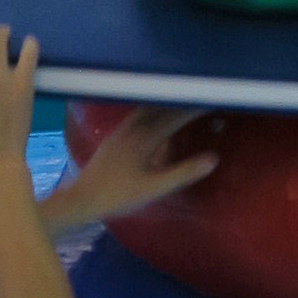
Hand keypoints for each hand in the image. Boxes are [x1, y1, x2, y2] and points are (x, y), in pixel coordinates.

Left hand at [58, 105, 216, 223]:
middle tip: (203, 98)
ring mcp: (122, 130)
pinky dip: (154, 110)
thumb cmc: (119, 196)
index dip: (197, 108)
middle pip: (163, 107)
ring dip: (168, 103)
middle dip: (184, 101)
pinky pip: (138, 114)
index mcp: (145, 137)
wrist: (82, 199)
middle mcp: (133, 127)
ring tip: (184, 102)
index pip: (177, 116)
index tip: (215, 100)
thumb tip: (214, 158)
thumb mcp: (154, 188)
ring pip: (149, 108)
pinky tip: (156, 117)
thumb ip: (183, 172)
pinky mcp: (115, 136)